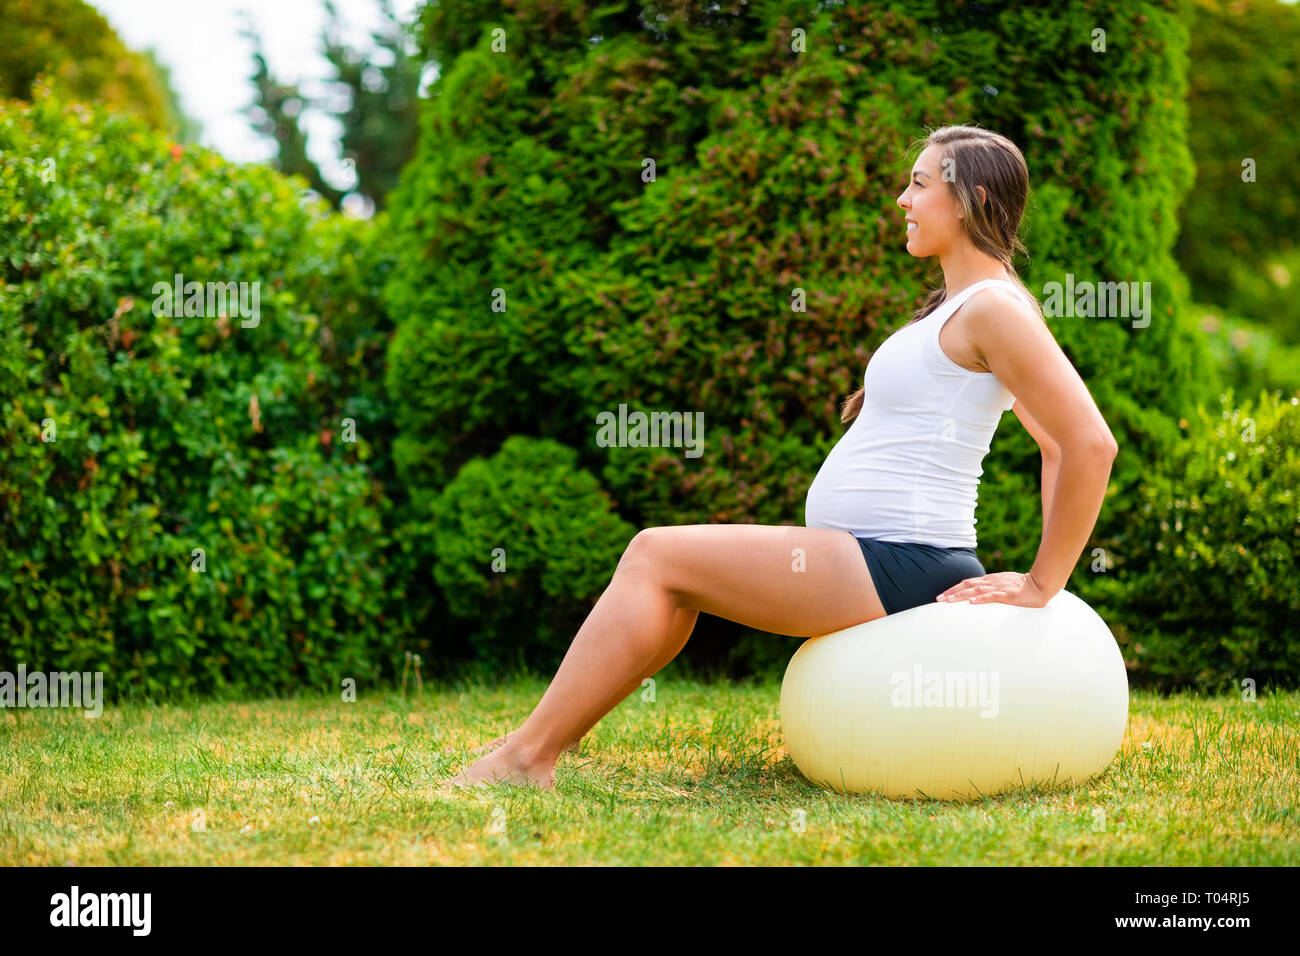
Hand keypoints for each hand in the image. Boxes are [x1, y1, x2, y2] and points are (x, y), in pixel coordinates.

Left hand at [935, 571, 1052, 607]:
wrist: (1041, 584)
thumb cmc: (1022, 586)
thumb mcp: (1003, 586)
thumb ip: (991, 590)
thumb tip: (978, 597)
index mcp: (990, 580)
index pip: (967, 583)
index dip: (954, 589)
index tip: (942, 596)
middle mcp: (991, 582)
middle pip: (967, 585)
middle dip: (952, 592)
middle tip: (938, 600)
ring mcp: (999, 587)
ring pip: (976, 590)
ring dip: (961, 595)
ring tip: (948, 601)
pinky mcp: (1008, 595)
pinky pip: (992, 596)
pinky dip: (981, 598)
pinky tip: (972, 602)